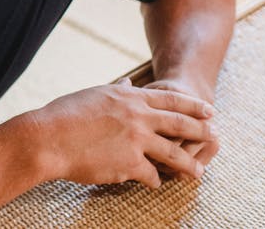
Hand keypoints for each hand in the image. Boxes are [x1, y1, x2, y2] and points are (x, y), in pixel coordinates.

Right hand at [28, 77, 216, 188]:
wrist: (48, 137)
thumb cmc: (64, 115)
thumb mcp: (94, 94)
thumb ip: (116, 90)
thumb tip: (128, 81)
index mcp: (129, 96)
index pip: (170, 99)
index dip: (192, 106)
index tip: (208, 110)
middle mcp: (138, 116)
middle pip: (180, 124)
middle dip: (201, 131)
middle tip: (216, 136)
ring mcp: (136, 140)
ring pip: (174, 154)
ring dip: (189, 165)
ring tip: (199, 173)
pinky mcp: (130, 164)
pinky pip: (152, 175)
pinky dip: (155, 180)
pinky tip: (156, 184)